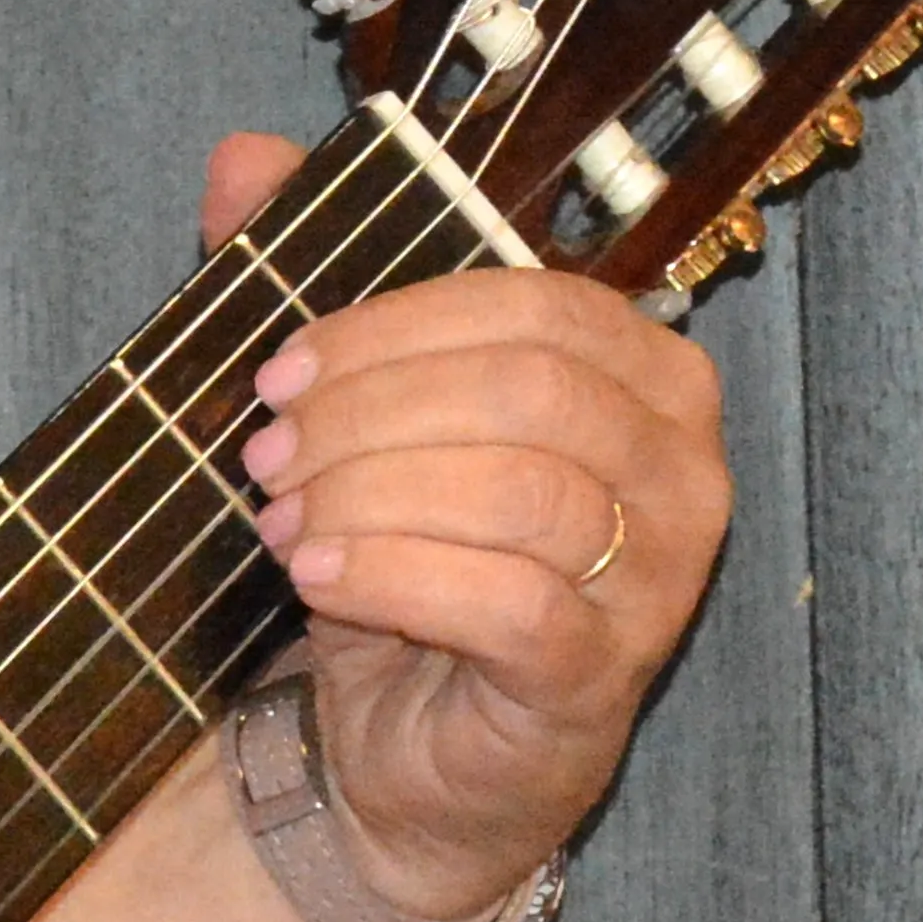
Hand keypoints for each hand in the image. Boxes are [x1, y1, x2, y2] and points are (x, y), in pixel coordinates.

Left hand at [198, 131, 731, 921]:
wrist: (396, 762)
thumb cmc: (398, 575)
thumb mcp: (347, 427)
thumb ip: (309, 293)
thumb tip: (241, 158)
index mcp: (642, 378)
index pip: (533, 304)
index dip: (391, 327)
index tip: (278, 371)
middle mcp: (681, 469)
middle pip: (530, 390)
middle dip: (372, 411)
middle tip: (267, 452)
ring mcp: (657, 579)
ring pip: (522, 490)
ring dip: (372, 492)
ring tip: (281, 516)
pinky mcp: (601, 677)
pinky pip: (510, 603)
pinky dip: (394, 576)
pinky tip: (317, 575)